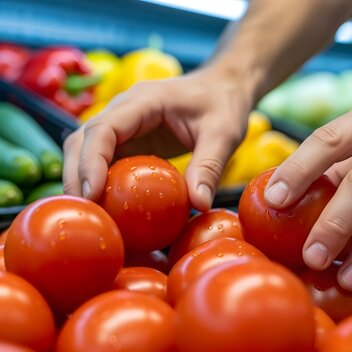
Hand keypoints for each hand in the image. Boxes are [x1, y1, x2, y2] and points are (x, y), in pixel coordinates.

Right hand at [63, 67, 252, 210]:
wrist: (222, 88)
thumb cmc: (223, 104)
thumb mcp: (223, 134)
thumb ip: (209, 167)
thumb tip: (198, 204)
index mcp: (145, 100)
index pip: (104, 128)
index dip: (91, 161)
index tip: (91, 193)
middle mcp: (126, 109)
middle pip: (84, 139)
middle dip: (77, 175)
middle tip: (84, 211)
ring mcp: (124, 123)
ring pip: (87, 149)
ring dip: (82, 179)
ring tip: (90, 213)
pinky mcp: (130, 138)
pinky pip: (105, 159)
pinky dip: (99, 180)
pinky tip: (106, 205)